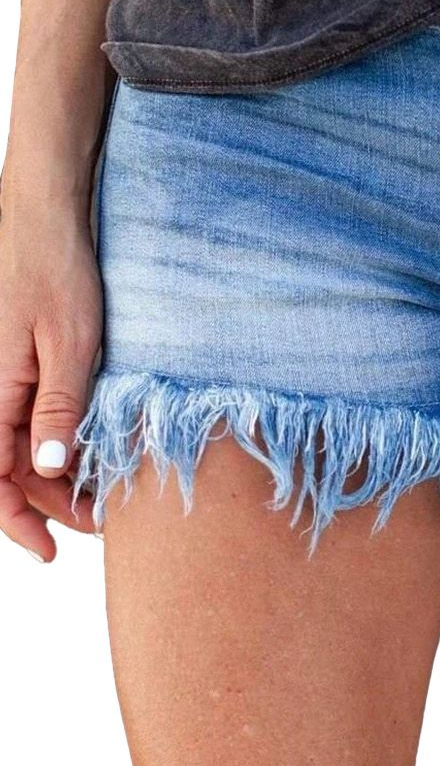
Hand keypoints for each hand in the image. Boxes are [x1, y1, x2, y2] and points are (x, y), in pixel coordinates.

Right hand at [0, 198, 101, 560]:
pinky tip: (89, 449)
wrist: (46, 215)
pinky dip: (55, 440)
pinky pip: (27, 416)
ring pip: (19, 447)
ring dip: (55, 476)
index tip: (54, 550)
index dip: (21, 522)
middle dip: (51, 504)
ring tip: (103, 492)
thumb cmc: (55, 268)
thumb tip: (49, 472)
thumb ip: (57, 408)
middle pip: (7, 471)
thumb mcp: (69, 342)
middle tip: (103, 520)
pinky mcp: (16, 363)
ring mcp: (1, 377)